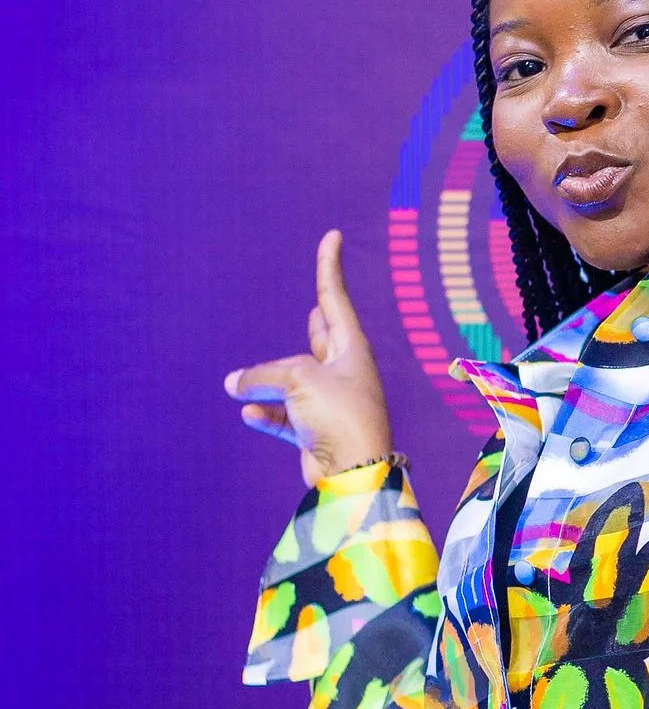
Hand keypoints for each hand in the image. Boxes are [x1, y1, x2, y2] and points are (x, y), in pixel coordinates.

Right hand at [226, 230, 393, 487]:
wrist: (353, 471)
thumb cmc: (337, 415)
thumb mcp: (298, 379)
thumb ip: (263, 374)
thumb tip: (235, 384)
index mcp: (350, 349)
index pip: (335, 299)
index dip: (329, 267)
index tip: (333, 237)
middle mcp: (344, 372)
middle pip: (322, 339)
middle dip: (318, 322)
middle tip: (319, 301)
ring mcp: (331, 403)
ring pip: (294, 381)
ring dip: (267, 382)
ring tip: (238, 383)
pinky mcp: (318, 432)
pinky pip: (285, 416)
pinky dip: (266, 414)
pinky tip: (247, 412)